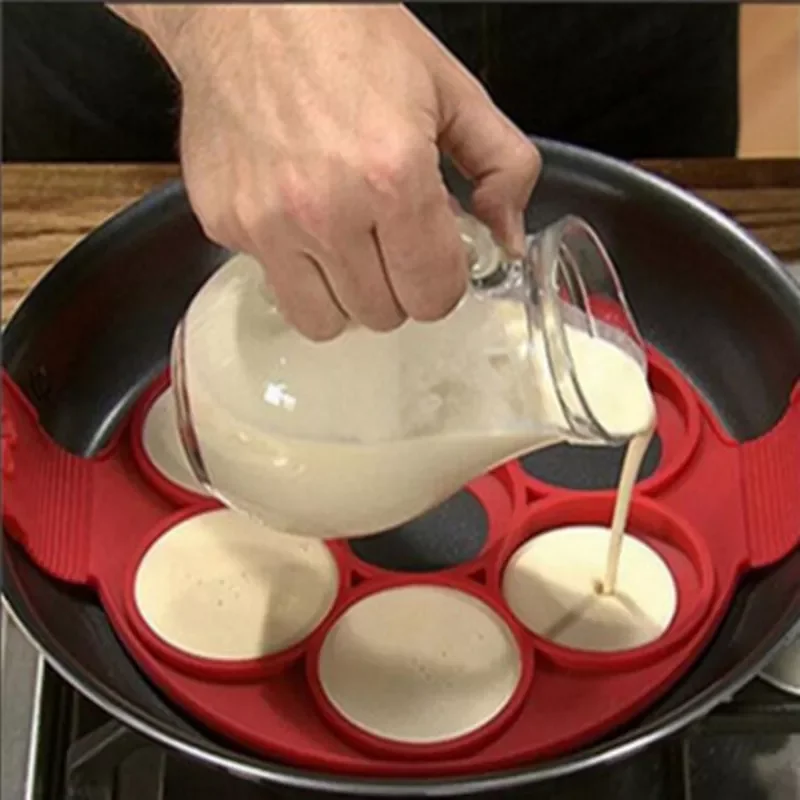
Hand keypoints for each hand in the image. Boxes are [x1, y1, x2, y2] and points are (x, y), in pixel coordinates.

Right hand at [114, 4, 540, 339]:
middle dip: (398, 287)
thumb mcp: (451, 89)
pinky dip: (295, 267)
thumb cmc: (349, 36)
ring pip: (324, 321)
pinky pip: (274, 283)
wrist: (245, 6)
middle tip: (393, 244)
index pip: (432, 294)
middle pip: (382, 315)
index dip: (444, 282)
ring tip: (349, 248)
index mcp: (393, 176)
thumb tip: (509, 241)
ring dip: (346, 295)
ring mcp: (268, 224)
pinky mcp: (226, 225)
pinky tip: (300, 219)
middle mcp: (326, 211)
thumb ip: (504, 168)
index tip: (436, 259)